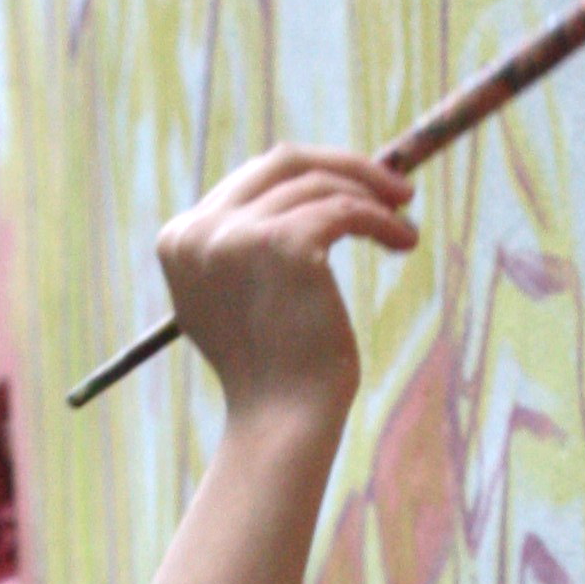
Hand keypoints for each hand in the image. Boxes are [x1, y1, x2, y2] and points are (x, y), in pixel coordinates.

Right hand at [157, 147, 416, 425]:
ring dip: (372, 199)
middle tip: (395, 189)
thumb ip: (245, 246)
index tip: (352, 190)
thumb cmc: (274, 372)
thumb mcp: (239, 299)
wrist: (282, 421)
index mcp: (179, 239)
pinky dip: (380, 220)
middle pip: (283, 162)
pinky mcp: (282, 243)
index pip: (253, 179)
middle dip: (344, 167)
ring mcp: (236, 235)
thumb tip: (307, 196)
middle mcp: (199, 231)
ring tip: (403, 226)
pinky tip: (404, 241)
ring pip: (321, 185)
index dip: (311, 176)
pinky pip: (345, 209)